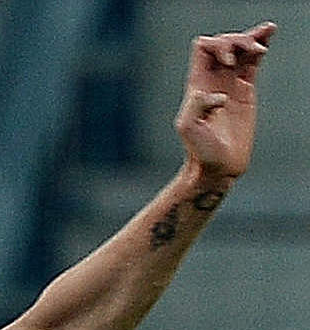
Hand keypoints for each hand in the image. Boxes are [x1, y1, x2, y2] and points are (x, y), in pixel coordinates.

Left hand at [175, 21, 274, 178]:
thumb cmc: (200, 150)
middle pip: (223, 43)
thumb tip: (217, 95)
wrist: (218, 166)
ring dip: (251, 38)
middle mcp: (212, 80)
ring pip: (240, 50)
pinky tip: (268, 37)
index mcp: (197, 83)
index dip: (218, 46)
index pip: (203, 48)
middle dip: (238, 40)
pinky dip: (260, 47)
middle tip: (251, 51)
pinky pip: (252, 63)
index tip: (228, 62)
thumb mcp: (189, 127)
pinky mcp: (246, 91)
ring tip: (265, 37)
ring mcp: (229, 84)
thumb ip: (196, 106)